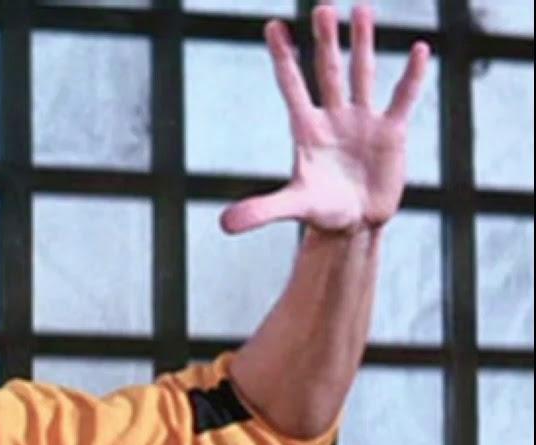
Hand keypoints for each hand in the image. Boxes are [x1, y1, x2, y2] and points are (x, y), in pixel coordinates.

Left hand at [220, 4, 430, 236]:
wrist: (354, 224)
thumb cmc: (321, 211)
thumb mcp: (292, 208)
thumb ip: (260, 211)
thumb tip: (224, 225)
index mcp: (306, 129)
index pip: (291, 86)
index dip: (283, 58)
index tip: (273, 26)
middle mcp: (333, 117)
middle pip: (327, 71)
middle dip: (326, 41)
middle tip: (323, 7)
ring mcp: (362, 121)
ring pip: (362, 74)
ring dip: (363, 43)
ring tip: (362, 8)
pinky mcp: (391, 132)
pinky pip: (402, 99)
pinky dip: (411, 77)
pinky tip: (419, 49)